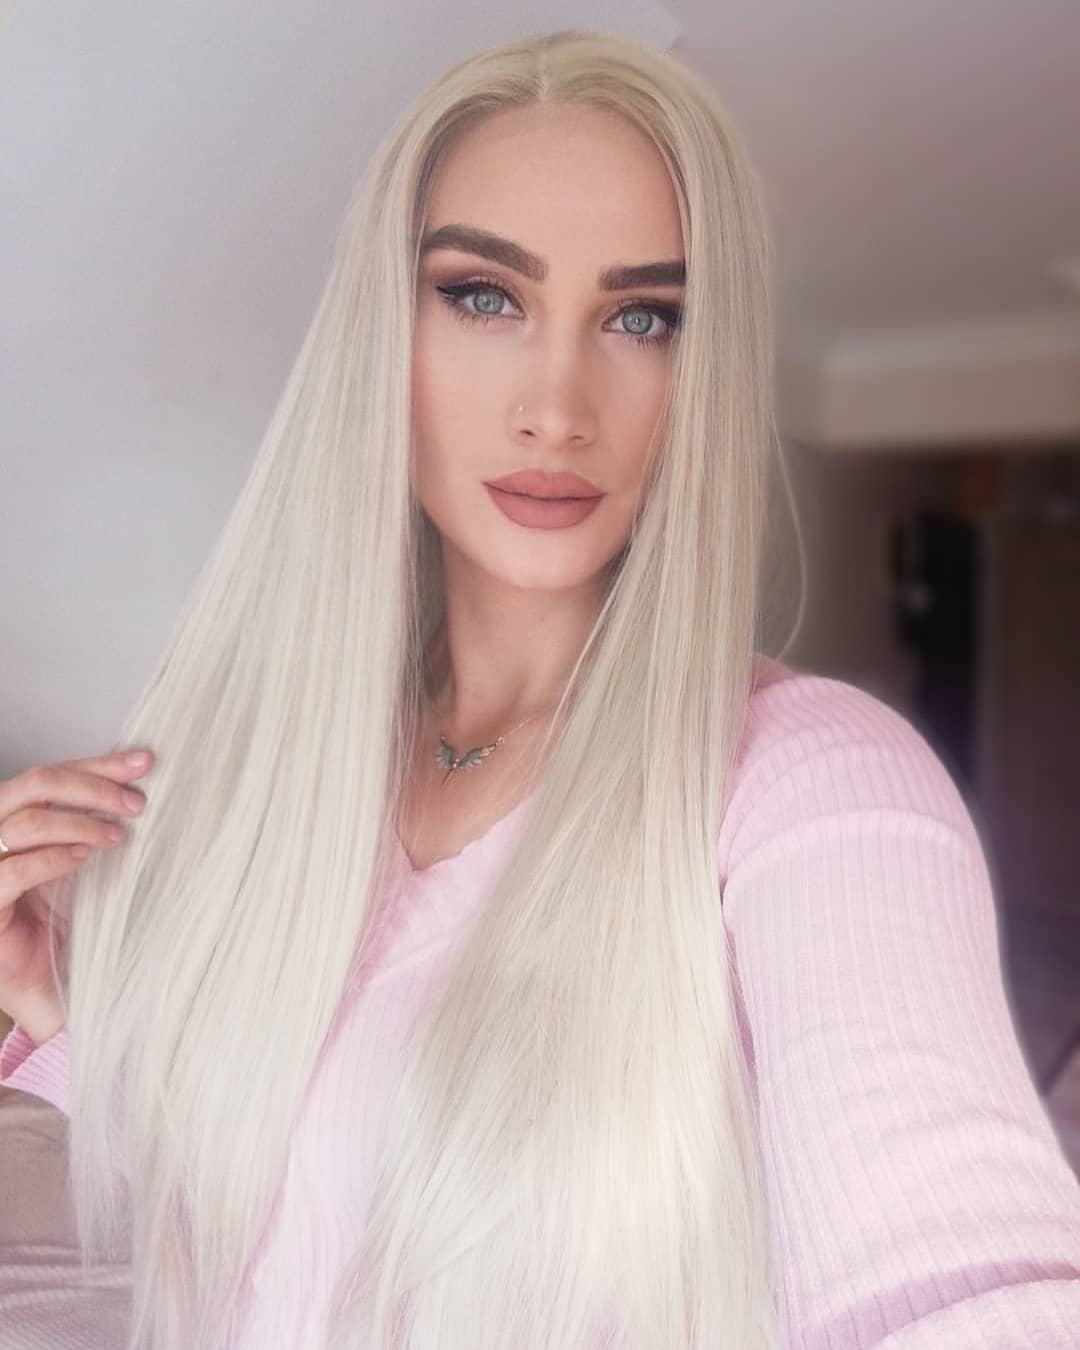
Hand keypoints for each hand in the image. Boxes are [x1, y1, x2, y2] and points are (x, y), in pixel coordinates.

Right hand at [0, 748, 153, 1044]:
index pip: (49, 776)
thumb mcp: (87, 864)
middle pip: (32, 784)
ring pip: (24, 821)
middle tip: (136, 801)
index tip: (143, 761)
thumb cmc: (69, 929)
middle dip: (90, 784)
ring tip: (117, 835)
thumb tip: (137, 780)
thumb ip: (97, 824)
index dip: (96, 764)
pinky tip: (85, 859)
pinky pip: (12, 871)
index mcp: (16, 823)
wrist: (54, 992)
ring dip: (79, 821)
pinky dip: (53, 858)